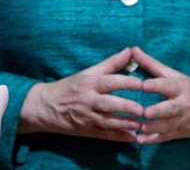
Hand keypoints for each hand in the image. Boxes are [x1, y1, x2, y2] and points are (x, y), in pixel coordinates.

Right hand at [18, 47, 143, 140]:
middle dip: (125, 107)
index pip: (108, 81)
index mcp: (88, 83)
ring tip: (140, 125)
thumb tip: (130, 51)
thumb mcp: (88, 72)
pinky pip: (105, 135)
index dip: (124, 82)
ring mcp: (86, 116)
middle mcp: (87, 99)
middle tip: (142, 110)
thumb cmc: (70, 86)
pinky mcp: (86, 130)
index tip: (140, 83)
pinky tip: (132, 138)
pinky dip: (118, 137)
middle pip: (108, 103)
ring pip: (108, 121)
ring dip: (124, 124)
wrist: (46, 105)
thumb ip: (111, 63)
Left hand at [132, 46, 189, 143]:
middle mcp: (184, 104)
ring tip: (139, 128)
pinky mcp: (181, 132)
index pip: (168, 86)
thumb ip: (151, 63)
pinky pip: (166, 137)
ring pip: (168, 125)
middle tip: (145, 112)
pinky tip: (141, 140)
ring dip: (153, 128)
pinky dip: (154, 139)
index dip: (156, 85)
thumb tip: (132, 49)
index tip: (143, 85)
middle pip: (171, 109)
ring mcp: (183, 120)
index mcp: (181, 87)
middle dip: (159, 111)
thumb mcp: (174, 75)